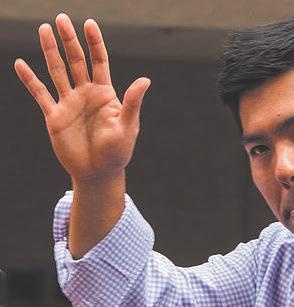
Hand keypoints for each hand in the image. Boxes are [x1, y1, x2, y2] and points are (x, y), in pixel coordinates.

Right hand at [14, 13, 148, 183]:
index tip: (89, 24)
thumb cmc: (118, 152)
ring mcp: (69, 103)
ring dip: (50, 51)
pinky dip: (30, 79)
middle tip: (61, 18)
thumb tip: (145, 80)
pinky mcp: (55, 116)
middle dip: (69, 40)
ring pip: (57, 71)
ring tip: (44, 29)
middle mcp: (86, 94)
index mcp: (105, 94)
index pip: (99, 62)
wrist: (98, 173)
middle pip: (76, 61)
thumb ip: (133, 103)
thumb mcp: (128, 127)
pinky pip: (40, 94)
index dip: (95, 43)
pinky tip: (21, 64)